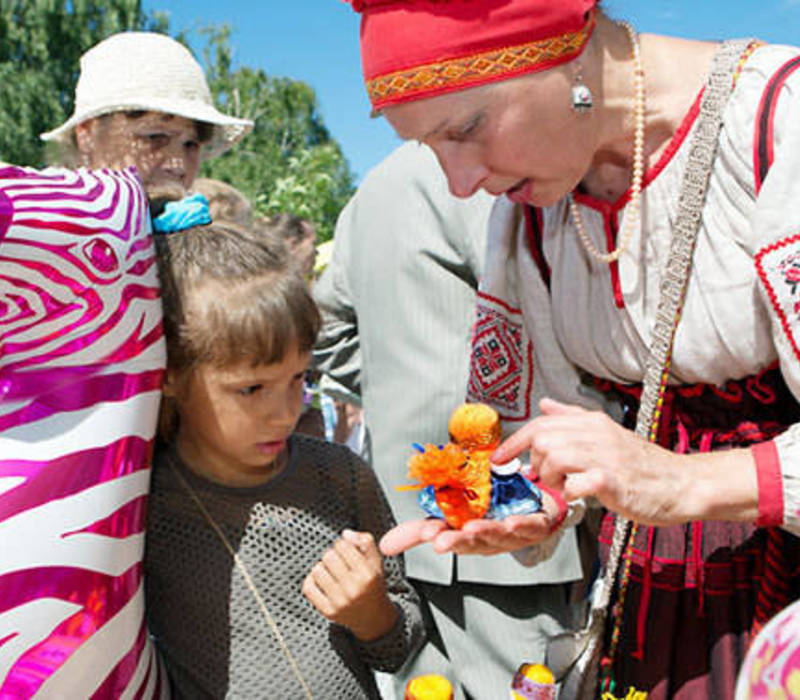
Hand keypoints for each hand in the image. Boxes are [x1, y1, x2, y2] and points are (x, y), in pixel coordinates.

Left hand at [302, 530, 397, 640]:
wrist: (373, 617)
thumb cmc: (373, 585)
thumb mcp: (377, 561)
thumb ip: (365, 541)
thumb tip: (345, 534)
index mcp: (368, 574)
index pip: (343, 545)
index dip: (343, 544)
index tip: (346, 550)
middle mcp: (354, 589)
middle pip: (328, 556)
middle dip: (332, 554)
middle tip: (339, 561)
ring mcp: (339, 602)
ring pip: (317, 570)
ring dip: (322, 567)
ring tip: (331, 572)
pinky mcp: (328, 611)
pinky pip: (308, 588)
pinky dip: (311, 580)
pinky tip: (321, 580)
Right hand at [379, 489, 563, 555]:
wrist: (533, 508)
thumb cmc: (489, 515)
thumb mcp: (450, 520)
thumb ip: (418, 532)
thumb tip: (383, 546)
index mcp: (466, 538)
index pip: (447, 537)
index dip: (437, 536)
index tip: (426, 533)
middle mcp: (488, 539)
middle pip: (471, 542)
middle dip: (457, 541)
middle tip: (442, 540)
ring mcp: (512, 534)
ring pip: (498, 535)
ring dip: (485, 532)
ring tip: (473, 528)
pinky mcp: (535, 525)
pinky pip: (529, 526)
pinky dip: (521, 526)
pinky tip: (511, 522)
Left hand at [492, 398, 691, 525]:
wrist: (681, 483)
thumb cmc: (642, 464)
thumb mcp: (605, 432)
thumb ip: (572, 418)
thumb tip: (545, 404)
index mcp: (591, 422)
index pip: (540, 423)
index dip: (514, 441)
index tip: (499, 457)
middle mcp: (596, 434)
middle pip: (542, 439)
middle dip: (536, 463)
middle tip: (549, 477)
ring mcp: (604, 456)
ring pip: (554, 457)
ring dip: (551, 477)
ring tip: (565, 486)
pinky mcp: (612, 481)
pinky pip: (575, 484)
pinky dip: (570, 493)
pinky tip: (580, 496)